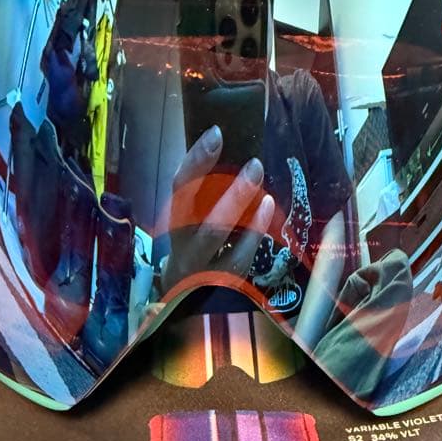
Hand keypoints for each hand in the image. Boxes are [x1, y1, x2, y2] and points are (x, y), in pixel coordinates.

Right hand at [160, 125, 274, 290]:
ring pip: (211, 233)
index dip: (195, 159)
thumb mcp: (197, 225)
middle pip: (188, 207)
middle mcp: (181, 242)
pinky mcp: (217, 284)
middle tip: (250, 159)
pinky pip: (236, 257)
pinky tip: (267, 208)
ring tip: (258, 174)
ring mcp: (197, 265)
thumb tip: (238, 157)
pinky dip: (252, 232)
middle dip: (212, 178)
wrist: (188, 307)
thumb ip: (210, 199)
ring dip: (236, 202)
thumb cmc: (199, 253)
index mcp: (175, 221)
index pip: (179, 186)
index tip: (217, 133)